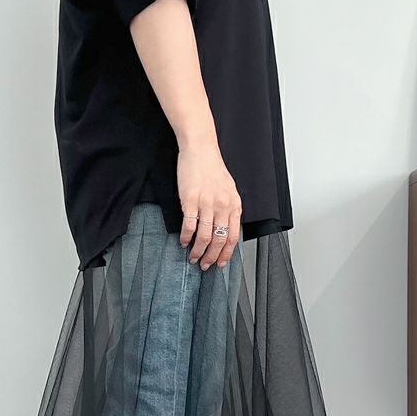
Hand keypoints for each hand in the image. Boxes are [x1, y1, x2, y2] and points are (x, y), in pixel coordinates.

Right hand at [176, 133, 241, 269]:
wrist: (200, 150)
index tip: (220, 264)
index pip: (233, 236)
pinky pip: (189, 225)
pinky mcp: (190, 199)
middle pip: (218, 240)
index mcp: (234, 205)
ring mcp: (206, 203)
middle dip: (211, 257)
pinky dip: (185, 237)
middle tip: (204, 265)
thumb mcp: (228, 190)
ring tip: (192, 258)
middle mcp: (223, 206)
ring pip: (204, 236)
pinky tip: (183, 241)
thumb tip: (224, 230)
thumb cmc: (212, 169)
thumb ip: (228, 210)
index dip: (226, 254)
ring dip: (198, 251)